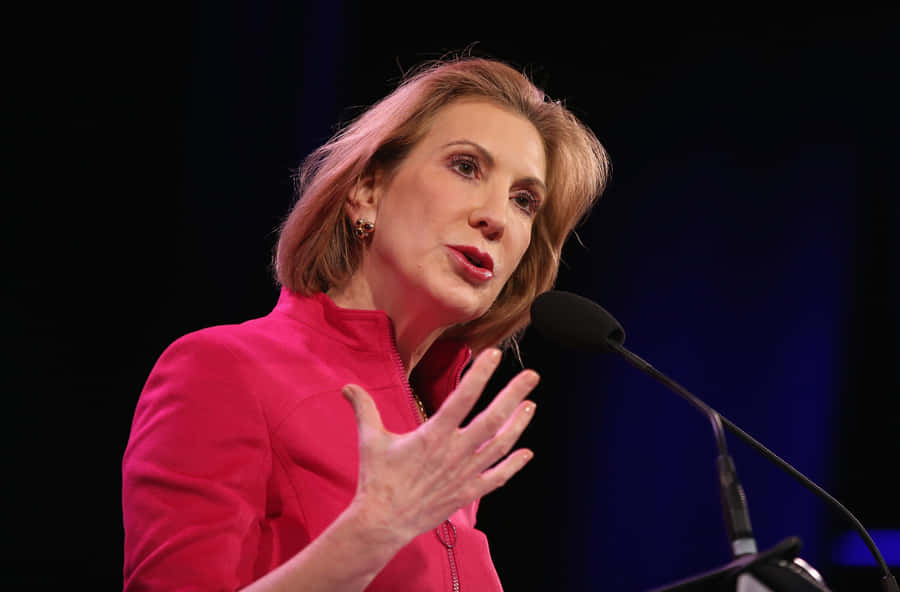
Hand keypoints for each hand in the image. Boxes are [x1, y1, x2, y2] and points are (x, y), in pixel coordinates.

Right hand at [341, 348, 537, 548]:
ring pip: (500, 446)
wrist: (383, 522)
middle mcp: (455, 452)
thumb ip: (364, 409)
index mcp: (433, 434)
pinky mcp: (467, 492)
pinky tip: (526, 453)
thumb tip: (348, 387)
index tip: (495, 355)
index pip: (463, 397)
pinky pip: (497, 477)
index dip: (480, 374)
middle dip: (514, 395)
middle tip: (532, 376)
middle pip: (493, 419)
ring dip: (518, 425)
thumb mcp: (371, 439)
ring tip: (530, 405)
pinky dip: (514, 465)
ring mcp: (465, 473)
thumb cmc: (378, 479)